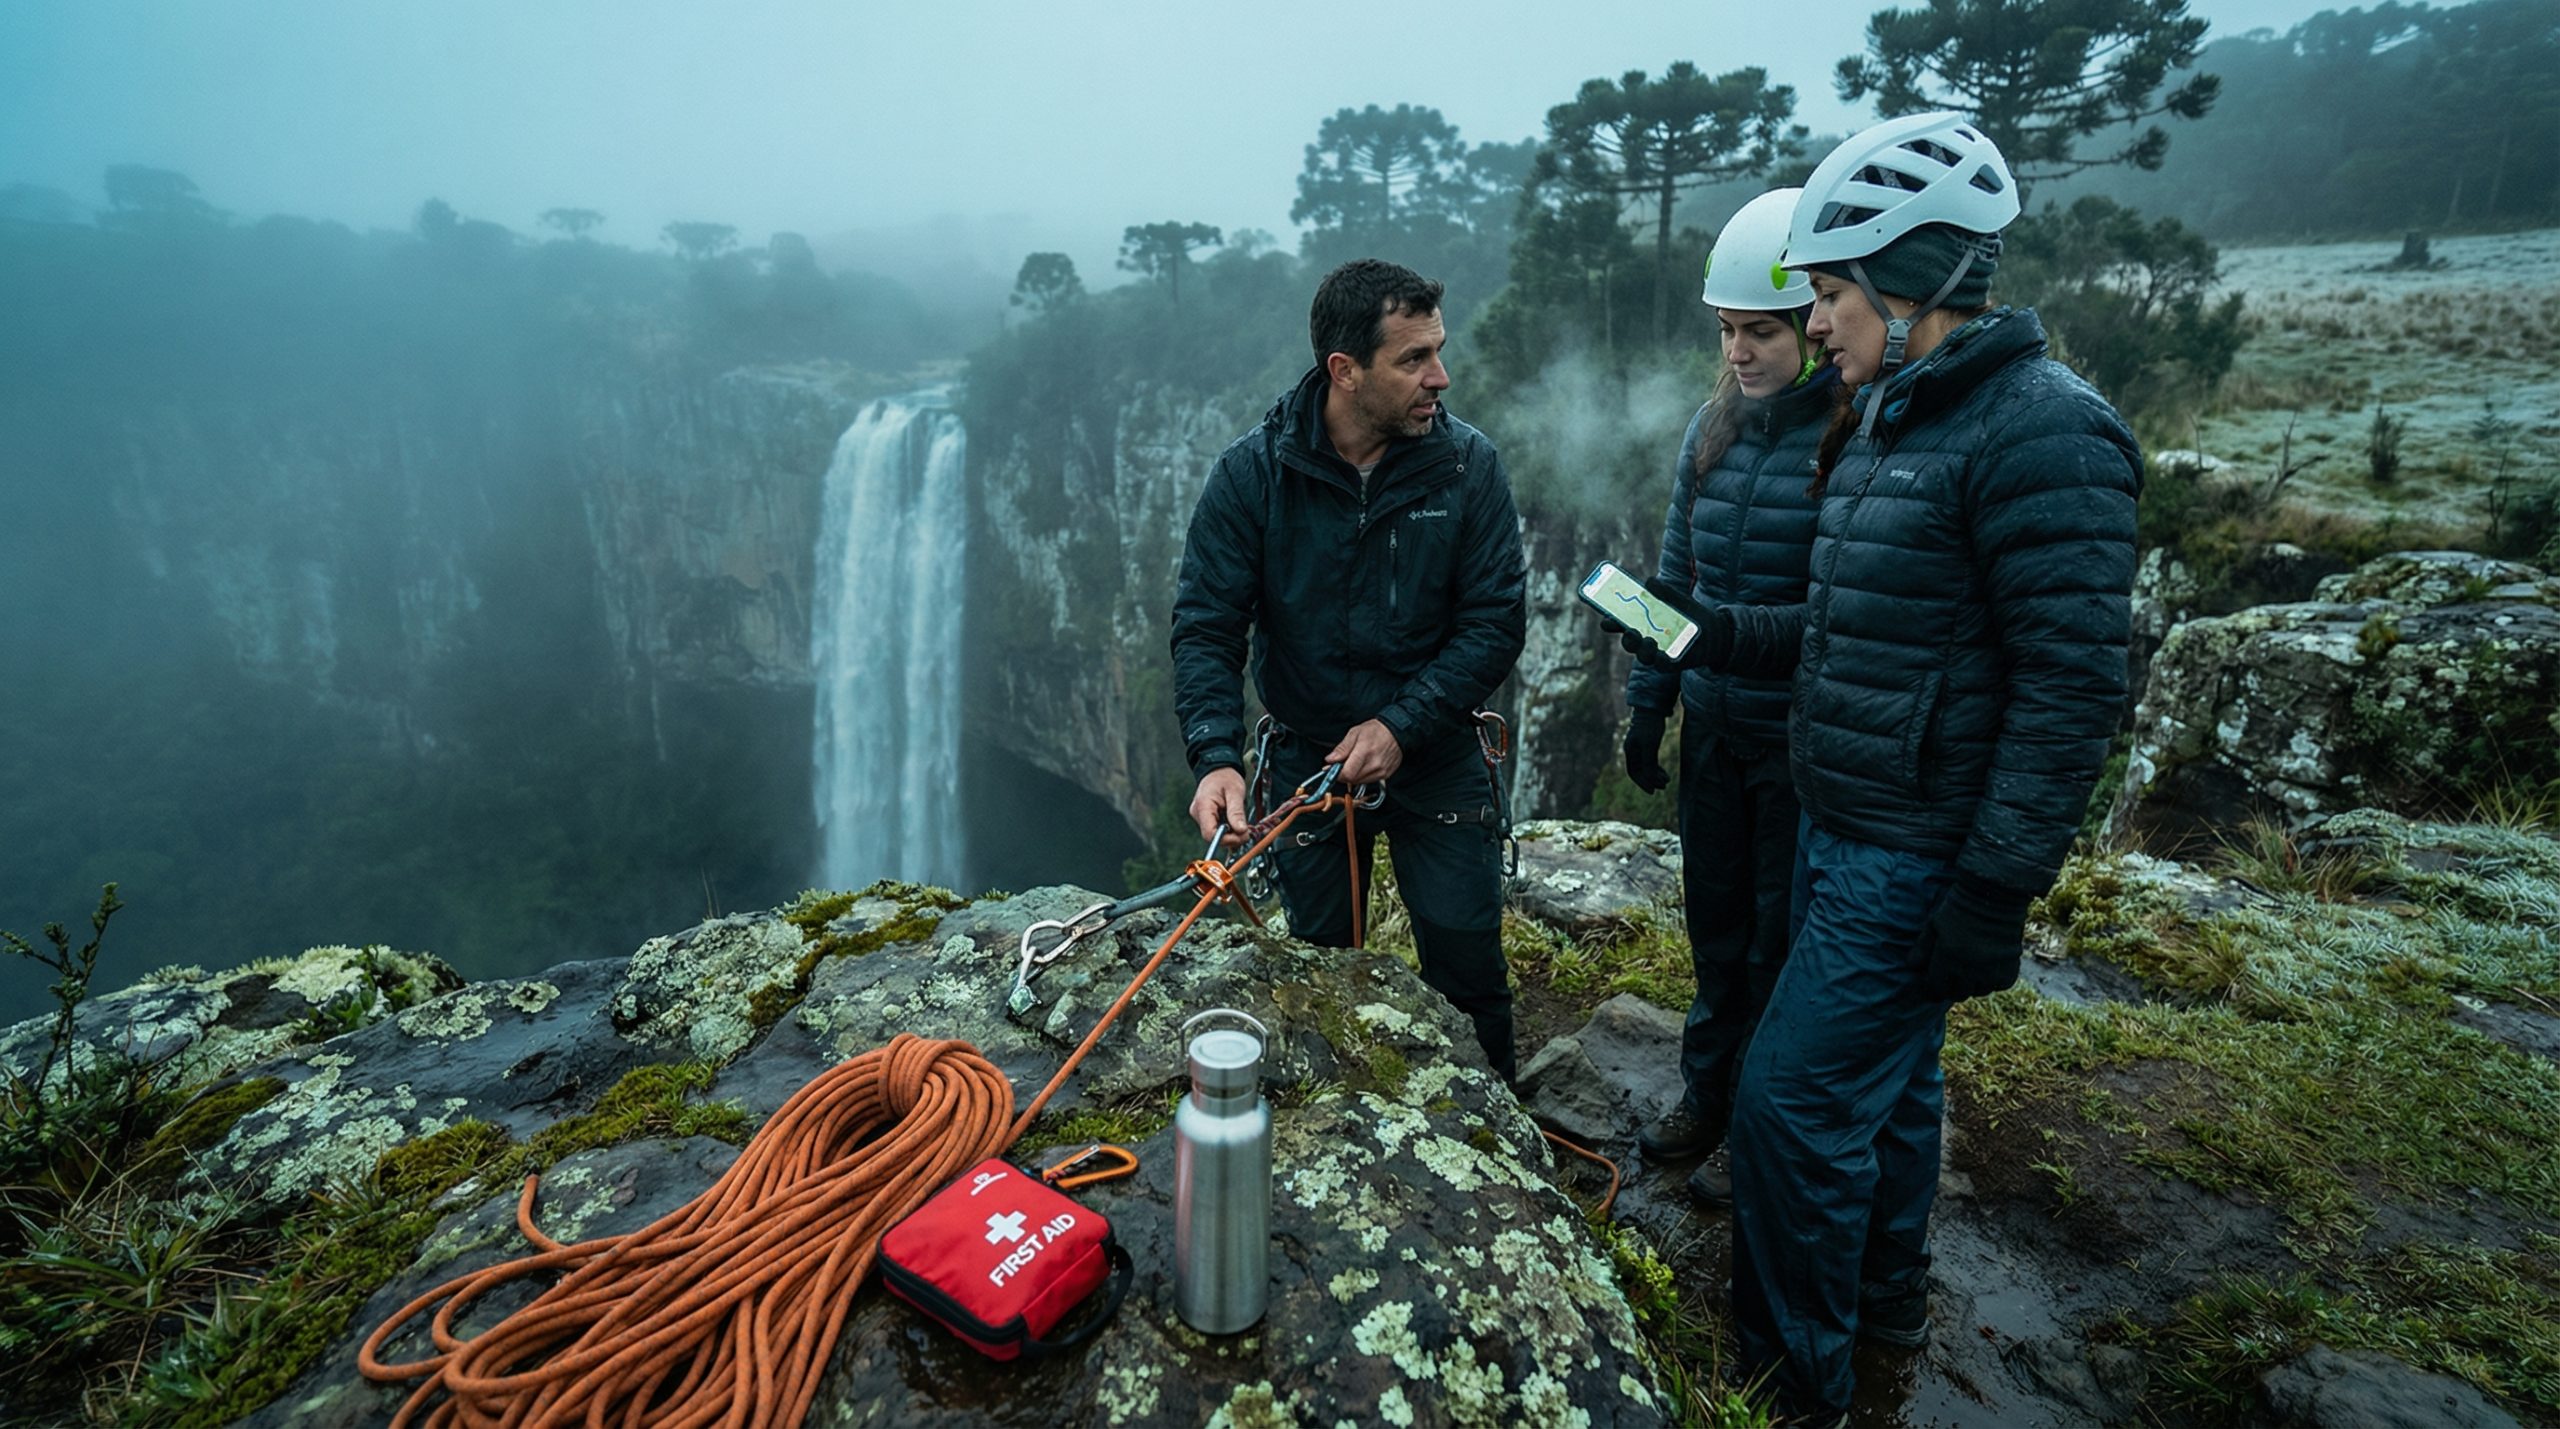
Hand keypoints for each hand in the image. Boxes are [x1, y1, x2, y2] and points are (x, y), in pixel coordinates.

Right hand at [1189, 768, 1248, 846]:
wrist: (1218, 769)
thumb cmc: (1226, 777)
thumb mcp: (1235, 792)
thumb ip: (1237, 812)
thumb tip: (1241, 831)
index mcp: (1203, 806)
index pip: (1209, 834)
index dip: (1226, 839)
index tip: (1242, 836)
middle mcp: (1198, 814)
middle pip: (1212, 836)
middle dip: (1231, 837)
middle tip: (1247, 831)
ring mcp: (1200, 816)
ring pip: (1215, 834)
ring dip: (1230, 834)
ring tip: (1241, 824)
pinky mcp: (1205, 818)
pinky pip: (1216, 829)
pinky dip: (1227, 830)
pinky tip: (1235, 822)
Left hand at [1324, 719, 1403, 786]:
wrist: (1396, 731)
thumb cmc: (1376, 730)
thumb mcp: (1354, 733)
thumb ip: (1342, 748)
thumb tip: (1330, 760)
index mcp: (1365, 751)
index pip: (1347, 773)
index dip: (1336, 773)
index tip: (1332, 768)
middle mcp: (1374, 764)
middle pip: (1352, 779)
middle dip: (1344, 773)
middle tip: (1344, 763)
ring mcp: (1381, 771)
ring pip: (1359, 782)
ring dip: (1353, 775)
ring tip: (1356, 762)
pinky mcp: (1386, 775)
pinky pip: (1369, 781)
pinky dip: (1363, 775)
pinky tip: (1365, 765)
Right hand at [1618, 578, 1734, 671]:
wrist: (1717, 633)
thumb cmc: (1693, 615)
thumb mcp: (1680, 599)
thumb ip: (1665, 592)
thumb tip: (1649, 581)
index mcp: (1644, 622)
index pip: (1622, 623)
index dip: (1611, 622)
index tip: (1605, 619)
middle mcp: (1647, 639)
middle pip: (1629, 641)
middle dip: (1625, 637)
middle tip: (1627, 630)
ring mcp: (1658, 652)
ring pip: (1642, 655)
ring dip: (1640, 649)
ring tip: (1647, 640)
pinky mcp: (1672, 663)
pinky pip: (1661, 664)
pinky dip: (1659, 659)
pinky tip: (1660, 653)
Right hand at [1623, 710, 1669, 793]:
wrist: (1653, 708)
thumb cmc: (1650, 726)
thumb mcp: (1650, 745)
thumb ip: (1649, 762)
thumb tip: (1650, 779)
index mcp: (1630, 751)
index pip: (1633, 772)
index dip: (1642, 783)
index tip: (1653, 791)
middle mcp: (1633, 750)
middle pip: (1640, 771)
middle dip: (1651, 780)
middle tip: (1663, 787)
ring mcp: (1640, 747)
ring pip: (1646, 766)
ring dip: (1655, 775)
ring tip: (1667, 781)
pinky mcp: (1647, 744)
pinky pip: (1650, 760)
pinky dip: (1657, 768)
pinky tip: (1664, 773)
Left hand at [1913, 875, 2035, 1001]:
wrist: (1995, 897)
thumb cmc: (1959, 908)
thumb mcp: (1934, 924)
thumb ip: (1922, 948)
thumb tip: (1911, 967)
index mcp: (1948, 957)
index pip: (1936, 989)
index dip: (1931, 990)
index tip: (1931, 986)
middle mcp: (1970, 969)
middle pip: (1957, 993)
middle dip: (1951, 987)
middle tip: (1951, 976)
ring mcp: (1991, 972)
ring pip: (1978, 991)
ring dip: (1972, 984)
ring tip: (1971, 968)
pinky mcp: (2009, 971)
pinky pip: (1997, 985)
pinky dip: (1993, 980)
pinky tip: (1988, 966)